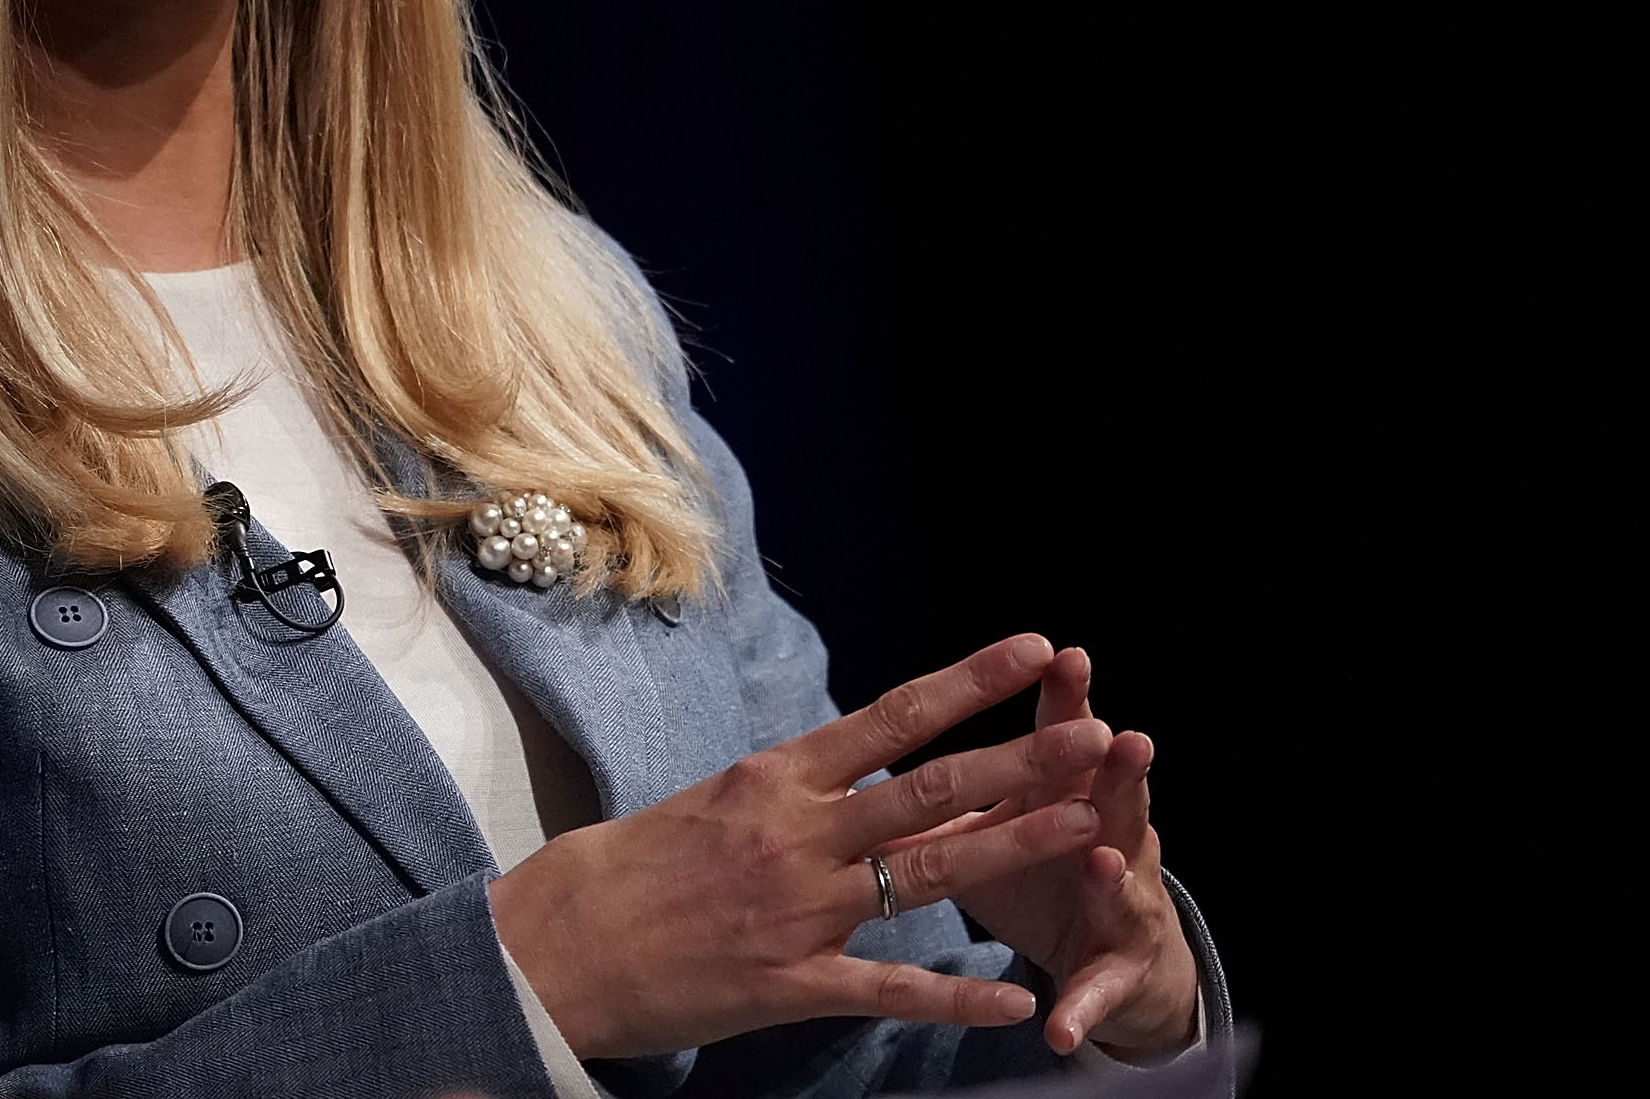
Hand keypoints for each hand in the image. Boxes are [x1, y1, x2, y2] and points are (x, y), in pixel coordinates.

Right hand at [489, 635, 1116, 1060]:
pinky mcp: (791, 983)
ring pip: (928, 874)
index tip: (1035, 648)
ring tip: (1086, 826)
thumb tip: (858, 756)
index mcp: (778, 775)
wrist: (554, 946)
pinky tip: (1015, 999)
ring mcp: (800, 910)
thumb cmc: (630, 865)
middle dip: (1022, 759)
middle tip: (1095, 734)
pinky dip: (956, 995)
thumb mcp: (715, 796)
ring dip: (1013, 846)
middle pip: (931, 787)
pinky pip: (889, 988)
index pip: (894, 715)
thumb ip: (795, 784)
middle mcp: (799, 833)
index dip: (971, 681)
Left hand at [880, 647, 1197, 1057]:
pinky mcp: (1117, 976)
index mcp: (1077, 794)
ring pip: (1123, 887)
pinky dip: (1080, 1008)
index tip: (1059, 654)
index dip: (1066, 698)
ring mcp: (1123, 908)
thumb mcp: (1005, 824)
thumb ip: (964, 787)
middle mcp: (1114, 839)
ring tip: (1104, 861)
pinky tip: (1058, 1029)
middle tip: (1119, 738)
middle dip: (1116, 771)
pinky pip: (1097, 993)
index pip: (1069, 736)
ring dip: (1112, 876)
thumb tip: (889, 741)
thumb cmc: (1046, 867)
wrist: (1119, 960)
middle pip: (1115, 798)